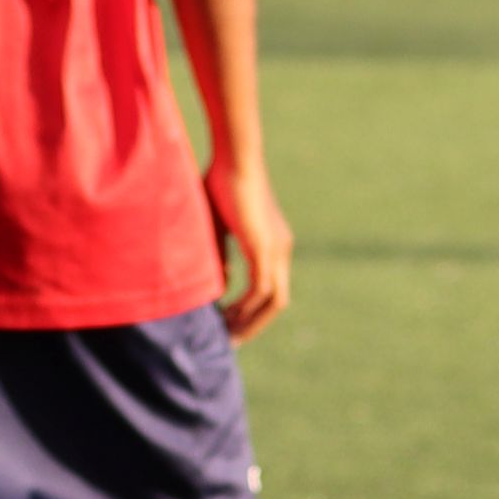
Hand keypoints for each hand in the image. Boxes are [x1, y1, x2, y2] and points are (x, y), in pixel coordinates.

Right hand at [206, 157, 293, 342]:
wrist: (233, 159)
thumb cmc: (220, 185)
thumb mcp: (218, 227)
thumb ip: (221, 253)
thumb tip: (224, 280)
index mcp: (273, 244)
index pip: (272, 289)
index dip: (254, 311)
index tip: (230, 324)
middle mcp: (281, 249)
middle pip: (277, 301)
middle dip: (254, 324)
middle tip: (230, 339)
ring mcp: (276, 248)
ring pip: (273, 300)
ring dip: (251, 320)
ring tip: (226, 332)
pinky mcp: (264, 246)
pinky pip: (261, 288)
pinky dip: (246, 305)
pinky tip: (226, 313)